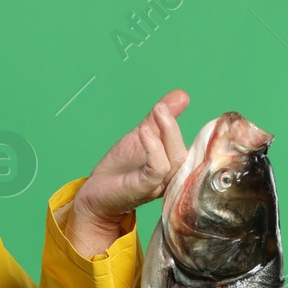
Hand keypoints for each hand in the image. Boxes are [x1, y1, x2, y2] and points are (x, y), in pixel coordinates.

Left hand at [62, 90, 189, 256]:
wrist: (95, 193)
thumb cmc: (120, 169)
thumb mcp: (142, 136)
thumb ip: (160, 119)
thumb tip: (183, 95)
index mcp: (175, 165)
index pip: (193, 146)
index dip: (189, 125)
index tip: (180, 99)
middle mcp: (171, 177)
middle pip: (184, 151)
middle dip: (173, 127)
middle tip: (162, 107)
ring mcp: (159, 184)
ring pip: (174, 159)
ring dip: (167, 133)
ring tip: (157, 112)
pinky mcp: (144, 188)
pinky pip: (157, 169)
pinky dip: (154, 149)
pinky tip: (144, 133)